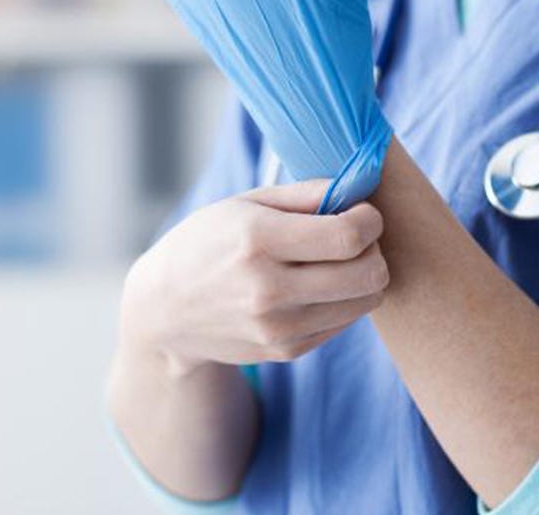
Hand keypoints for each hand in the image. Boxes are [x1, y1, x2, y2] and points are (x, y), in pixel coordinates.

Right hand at [121, 180, 388, 374]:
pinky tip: (315, 287)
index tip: (363, 213)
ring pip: (365, 301)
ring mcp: (278, 327)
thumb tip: (361, 188)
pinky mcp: (286, 351)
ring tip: (335, 262)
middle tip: (354, 238)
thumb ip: (306, 193)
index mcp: (258, 240)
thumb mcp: (246, 202)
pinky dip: (342, 301)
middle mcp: (269, 289)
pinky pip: (345, 321)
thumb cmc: (208, 243)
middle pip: (368, 274)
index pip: (349, 235)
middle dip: (374, 250)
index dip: (370, 220)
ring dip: (363, 277)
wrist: (164, 310)